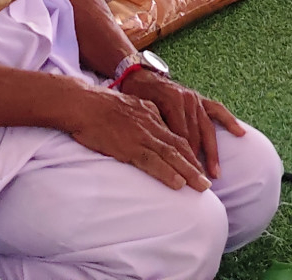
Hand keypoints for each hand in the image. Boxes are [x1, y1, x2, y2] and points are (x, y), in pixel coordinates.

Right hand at [67, 84, 209, 190]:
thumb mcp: (130, 104)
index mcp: (151, 114)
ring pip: (171, 155)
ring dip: (188, 172)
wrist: (84, 103)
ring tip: (201, 187)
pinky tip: (178, 184)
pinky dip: (167, 173)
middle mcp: (151, 125)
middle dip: (195, 165)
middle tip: (207, 183)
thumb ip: (144, 113)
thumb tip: (153, 121)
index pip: (176, 135)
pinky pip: (152, 162)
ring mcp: (141, 136)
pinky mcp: (129, 147)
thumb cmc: (100, 105)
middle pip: (179, 146)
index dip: (189, 151)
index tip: (198, 166)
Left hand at [120, 68, 245, 177]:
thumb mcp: (139, 110)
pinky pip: (218, 111)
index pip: (179, 136)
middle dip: (197, 160)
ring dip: (212, 152)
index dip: (182, 158)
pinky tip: (241, 133)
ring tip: (215, 173)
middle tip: (199, 182)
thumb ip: (152, 127)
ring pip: (207, 129)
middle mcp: (187, 100)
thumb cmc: (135, 95)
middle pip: (194, 135)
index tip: (184, 178)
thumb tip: (157, 155)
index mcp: (171, 101)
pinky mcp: (201, 99)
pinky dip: (230, 122)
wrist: (140, 74)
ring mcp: (196, 99)